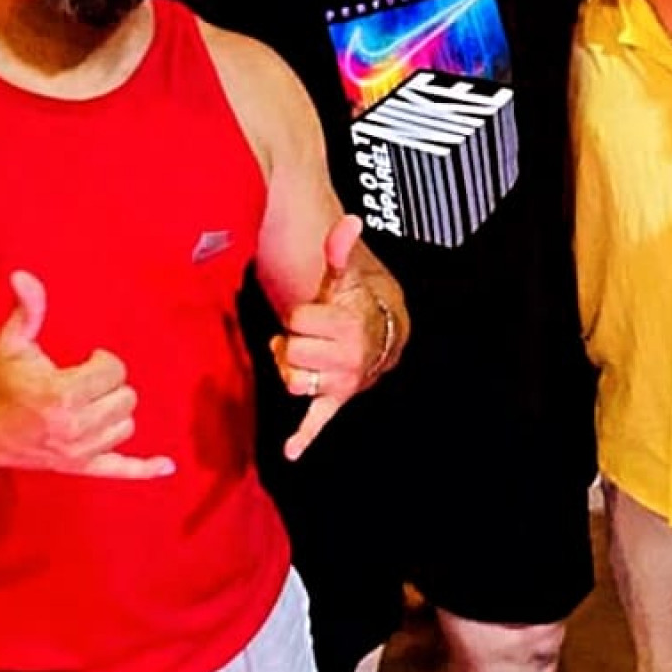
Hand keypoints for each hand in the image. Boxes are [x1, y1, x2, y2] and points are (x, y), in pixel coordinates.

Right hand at [0, 272, 174, 480]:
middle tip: (84, 382)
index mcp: (62, 394)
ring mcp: (78, 451)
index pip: (114, 371)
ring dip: (114, 411)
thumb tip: (24, 277)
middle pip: (126, 398)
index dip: (102, 361)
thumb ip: (27, 311)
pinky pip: (121, 469)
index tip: (84, 360)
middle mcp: (74, 426)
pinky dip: (144, 468)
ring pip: (126, 425)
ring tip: (89, 404)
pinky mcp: (78, 467)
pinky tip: (165, 466)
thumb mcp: (9, 343)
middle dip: (109, 385)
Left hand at [274, 214, 384, 459]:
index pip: (298, 321)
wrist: (381, 335)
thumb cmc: (354, 303)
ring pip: (293, 381)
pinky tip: (291, 451)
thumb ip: (340, 251)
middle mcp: (350, 357)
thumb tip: (350, 220)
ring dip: (293, 368)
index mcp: (351, 324)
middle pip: (292, 353)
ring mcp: (343, 382)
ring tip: (310, 357)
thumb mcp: (344, 277)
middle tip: (311, 335)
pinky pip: (318, 420)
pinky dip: (305, 436)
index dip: (301, 315)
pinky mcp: (335, 401)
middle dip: (294, 341)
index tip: (318, 312)